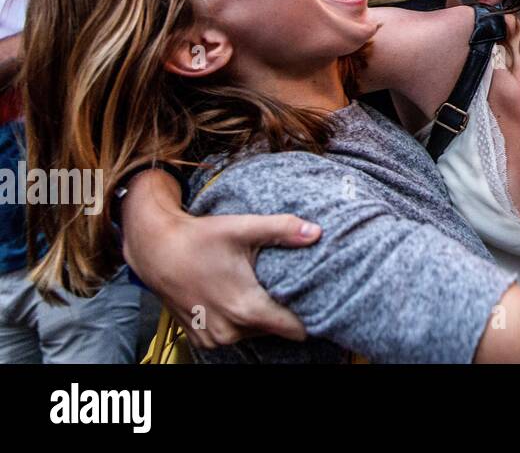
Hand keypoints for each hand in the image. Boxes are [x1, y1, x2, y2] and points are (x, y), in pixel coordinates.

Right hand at [122, 172, 320, 348]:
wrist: (155, 250)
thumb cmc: (197, 239)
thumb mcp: (242, 228)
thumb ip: (282, 229)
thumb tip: (315, 231)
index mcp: (244, 307)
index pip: (293, 328)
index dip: (309, 316)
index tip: (318, 301)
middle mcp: (229, 329)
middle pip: (275, 329)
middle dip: (284, 310)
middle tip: (287, 286)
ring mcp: (213, 336)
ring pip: (255, 332)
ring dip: (260, 315)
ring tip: (259, 287)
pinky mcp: (201, 337)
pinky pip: (233, 333)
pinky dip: (239, 319)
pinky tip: (237, 295)